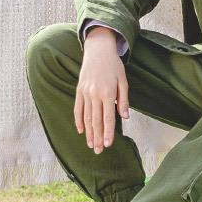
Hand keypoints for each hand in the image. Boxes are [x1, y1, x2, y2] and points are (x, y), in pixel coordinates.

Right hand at [75, 37, 129, 153]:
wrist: (98, 50)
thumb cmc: (114, 66)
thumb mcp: (123, 81)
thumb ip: (123, 100)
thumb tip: (124, 117)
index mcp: (107, 93)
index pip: (107, 118)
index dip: (107, 133)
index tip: (108, 145)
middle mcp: (94, 94)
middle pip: (95, 121)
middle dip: (97, 137)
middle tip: (98, 151)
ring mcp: (85, 93)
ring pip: (86, 117)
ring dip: (88, 132)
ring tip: (90, 145)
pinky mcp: (79, 90)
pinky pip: (77, 108)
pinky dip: (78, 120)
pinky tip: (81, 130)